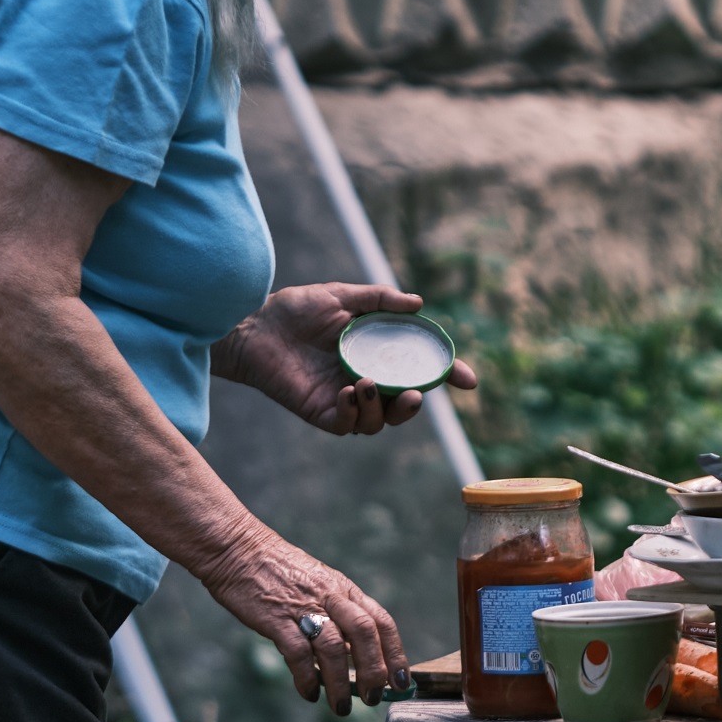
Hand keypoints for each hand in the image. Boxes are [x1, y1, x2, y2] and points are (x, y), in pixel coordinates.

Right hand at [197, 526, 407, 712]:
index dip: (396, 654)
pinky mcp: (275, 618)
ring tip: (340, 707)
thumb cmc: (280, 573)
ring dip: (340, 683)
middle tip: (373, 698)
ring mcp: (303, 607)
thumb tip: (357, 657)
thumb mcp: (320, 586)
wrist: (238, 550)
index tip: (402, 683)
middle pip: (365, 634)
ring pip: (333, 648)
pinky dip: (307, 678)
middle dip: (374, 670)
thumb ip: (339, 617)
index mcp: (344, 590)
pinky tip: (309, 693)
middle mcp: (330, 597)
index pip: (381, 622)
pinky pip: (298, 653)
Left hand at [212, 284, 478, 434]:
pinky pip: (348, 425)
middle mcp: (366, 379)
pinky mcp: (322, 412)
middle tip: (413, 394)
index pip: (419, 369)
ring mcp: (345, 399)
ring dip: (380, 408)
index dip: (446, 375)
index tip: (467, 379)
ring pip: (379, 422)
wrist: (253, 325)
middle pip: (403, 406)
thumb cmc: (295, 309)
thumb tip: (418, 304)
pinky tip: (348, 392)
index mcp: (377, 354)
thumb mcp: (342, 296)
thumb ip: (379, 299)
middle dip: (414, 406)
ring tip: (365, 383)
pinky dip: (354, 413)